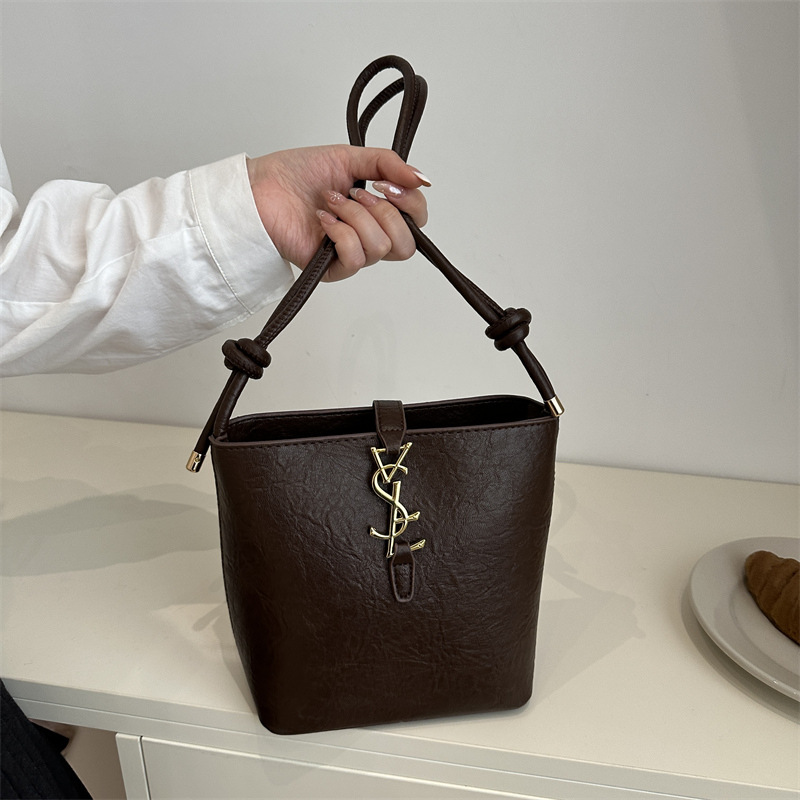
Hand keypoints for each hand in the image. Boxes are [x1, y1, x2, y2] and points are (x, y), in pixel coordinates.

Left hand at [247, 145, 428, 281]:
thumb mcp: (350, 157)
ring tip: (332, 202)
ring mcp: (350, 254)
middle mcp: (368, 236)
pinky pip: (355, 259)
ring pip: (380, 247)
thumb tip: (423, 179)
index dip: (411, 204)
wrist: (261, 188)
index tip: (387, 184)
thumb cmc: (297, 174)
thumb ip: (389, 165)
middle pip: (406, 245)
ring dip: (356, 217)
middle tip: (357, 194)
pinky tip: (323, 219)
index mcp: (377, 213)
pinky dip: (341, 233)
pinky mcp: (331, 270)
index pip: (416, 222)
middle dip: (384, 212)